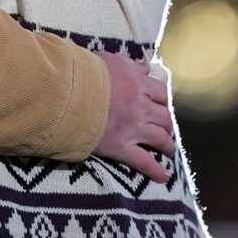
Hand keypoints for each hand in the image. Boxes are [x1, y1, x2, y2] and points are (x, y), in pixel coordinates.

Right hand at [93, 53, 174, 182]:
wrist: (69, 93)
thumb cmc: (85, 73)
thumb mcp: (110, 60)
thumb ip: (130, 64)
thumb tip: (145, 67)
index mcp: (138, 84)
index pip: (161, 93)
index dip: (161, 100)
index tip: (159, 105)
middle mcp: (141, 107)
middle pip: (164, 117)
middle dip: (166, 124)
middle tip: (164, 128)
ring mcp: (134, 129)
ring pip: (160, 139)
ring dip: (167, 145)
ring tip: (168, 150)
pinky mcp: (122, 147)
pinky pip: (144, 162)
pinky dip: (155, 171)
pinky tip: (162, 177)